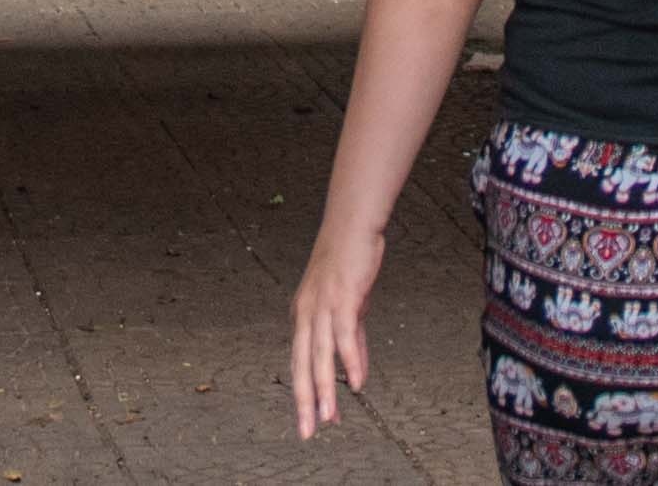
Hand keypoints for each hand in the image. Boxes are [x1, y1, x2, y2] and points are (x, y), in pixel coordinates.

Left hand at [288, 218, 381, 437]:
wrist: (352, 224)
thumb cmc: (349, 263)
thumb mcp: (348, 308)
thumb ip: (352, 342)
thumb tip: (357, 376)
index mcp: (303, 317)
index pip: (301, 363)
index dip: (306, 392)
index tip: (313, 420)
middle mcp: (305, 314)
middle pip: (301, 365)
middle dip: (304, 401)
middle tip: (307, 432)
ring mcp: (321, 306)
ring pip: (319, 356)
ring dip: (324, 389)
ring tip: (328, 417)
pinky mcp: (341, 298)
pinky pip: (344, 336)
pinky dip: (351, 360)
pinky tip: (357, 382)